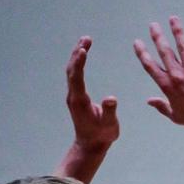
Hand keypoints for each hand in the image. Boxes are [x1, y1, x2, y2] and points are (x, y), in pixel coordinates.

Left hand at [65, 36, 119, 152]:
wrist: (90, 145)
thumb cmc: (101, 136)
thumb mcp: (109, 126)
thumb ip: (109, 112)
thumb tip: (111, 98)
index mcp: (80, 101)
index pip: (77, 78)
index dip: (79, 63)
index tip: (83, 50)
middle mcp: (73, 96)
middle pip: (72, 70)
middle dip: (77, 53)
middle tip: (86, 38)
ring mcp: (73, 95)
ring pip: (72, 71)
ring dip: (77, 55)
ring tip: (86, 41)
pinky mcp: (76, 95)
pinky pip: (75, 75)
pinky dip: (78, 62)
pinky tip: (83, 54)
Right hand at [134, 17, 183, 130]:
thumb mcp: (174, 115)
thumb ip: (161, 106)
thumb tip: (149, 101)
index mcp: (167, 86)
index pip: (150, 66)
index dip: (142, 54)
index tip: (137, 43)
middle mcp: (177, 75)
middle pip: (164, 52)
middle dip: (157, 37)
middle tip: (153, 25)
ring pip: (182, 46)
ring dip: (177, 31)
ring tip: (173, 19)